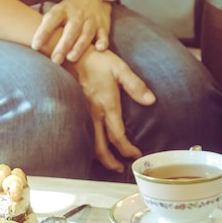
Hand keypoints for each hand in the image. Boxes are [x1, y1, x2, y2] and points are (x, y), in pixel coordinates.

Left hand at [32, 0, 112, 63]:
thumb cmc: (71, 9)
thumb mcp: (58, 11)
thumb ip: (49, 25)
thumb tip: (34, 45)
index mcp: (62, 10)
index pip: (51, 20)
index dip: (43, 33)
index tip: (35, 46)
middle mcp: (77, 15)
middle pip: (70, 30)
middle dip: (62, 46)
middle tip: (55, 60)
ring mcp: (91, 20)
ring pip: (86, 34)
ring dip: (79, 46)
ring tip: (71, 58)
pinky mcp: (103, 26)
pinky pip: (103, 34)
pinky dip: (102, 41)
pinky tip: (99, 49)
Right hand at [65, 47, 155, 171]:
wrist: (70, 54)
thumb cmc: (96, 60)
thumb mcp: (120, 69)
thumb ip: (136, 86)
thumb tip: (151, 100)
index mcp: (107, 106)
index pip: (118, 136)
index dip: (128, 149)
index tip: (136, 154)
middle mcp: (94, 114)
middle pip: (100, 148)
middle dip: (111, 161)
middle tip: (120, 168)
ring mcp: (83, 113)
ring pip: (89, 144)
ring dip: (99, 156)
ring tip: (108, 162)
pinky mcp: (76, 110)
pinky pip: (82, 134)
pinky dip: (89, 146)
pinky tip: (94, 146)